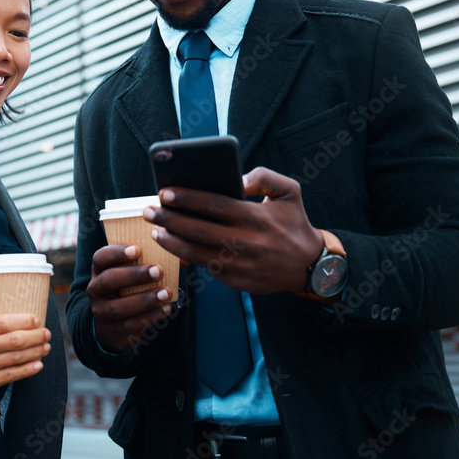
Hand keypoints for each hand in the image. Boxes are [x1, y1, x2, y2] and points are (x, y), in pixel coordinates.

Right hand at [0, 314, 50, 404]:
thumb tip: (16, 324)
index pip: (3, 322)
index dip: (24, 320)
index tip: (37, 320)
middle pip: (13, 340)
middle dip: (35, 336)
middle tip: (47, 334)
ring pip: (14, 358)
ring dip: (35, 352)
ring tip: (46, 348)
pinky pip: (9, 376)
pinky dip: (26, 370)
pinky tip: (37, 365)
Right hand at [87, 244, 172, 351]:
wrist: (115, 325)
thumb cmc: (130, 289)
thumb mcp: (134, 273)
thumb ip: (156, 260)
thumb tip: (185, 256)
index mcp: (100, 269)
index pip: (101, 257)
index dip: (117, 252)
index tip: (138, 249)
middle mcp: (95, 289)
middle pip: (109, 280)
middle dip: (134, 275)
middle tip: (159, 271)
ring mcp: (101, 311)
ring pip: (118, 306)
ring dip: (145, 299)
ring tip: (166, 293)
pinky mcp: (112, 330)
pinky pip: (129, 325)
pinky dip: (149, 316)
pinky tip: (165, 309)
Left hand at [144, 167, 323, 294]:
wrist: (309, 265)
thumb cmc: (293, 223)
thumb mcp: (290, 191)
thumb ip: (264, 177)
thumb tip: (237, 178)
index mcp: (255, 217)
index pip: (212, 204)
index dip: (186, 198)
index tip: (164, 192)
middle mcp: (245, 242)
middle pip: (197, 229)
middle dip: (168, 218)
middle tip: (148, 210)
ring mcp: (239, 265)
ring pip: (195, 253)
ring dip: (170, 241)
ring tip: (155, 229)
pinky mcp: (235, 281)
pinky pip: (204, 268)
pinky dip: (185, 257)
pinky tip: (173, 246)